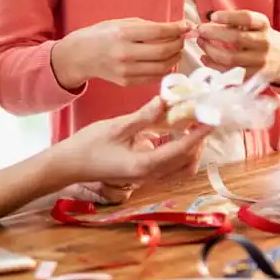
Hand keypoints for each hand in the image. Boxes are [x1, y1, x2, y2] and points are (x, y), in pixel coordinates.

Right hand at [52, 18, 191, 89]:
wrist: (80, 56)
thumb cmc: (103, 35)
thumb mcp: (122, 23)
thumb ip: (148, 26)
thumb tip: (176, 28)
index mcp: (123, 34)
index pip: (158, 32)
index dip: (177, 29)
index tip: (187, 25)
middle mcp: (125, 54)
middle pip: (163, 51)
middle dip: (178, 44)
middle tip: (182, 38)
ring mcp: (126, 71)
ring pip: (162, 67)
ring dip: (175, 58)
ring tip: (177, 49)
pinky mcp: (127, 82)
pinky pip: (154, 77)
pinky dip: (165, 69)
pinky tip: (167, 61)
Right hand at [52, 97, 207, 188]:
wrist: (68, 166)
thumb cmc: (88, 146)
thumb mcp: (117, 126)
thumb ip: (145, 116)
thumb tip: (167, 100)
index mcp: (144, 165)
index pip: (182, 149)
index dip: (200, 134)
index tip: (211, 119)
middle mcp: (149, 176)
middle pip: (187, 162)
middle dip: (199, 142)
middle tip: (202, 119)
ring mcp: (145, 179)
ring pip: (180, 168)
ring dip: (190, 148)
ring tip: (190, 125)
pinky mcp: (141, 176)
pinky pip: (169, 167)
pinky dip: (178, 152)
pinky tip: (172, 133)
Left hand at [194, 10, 279, 85]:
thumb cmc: (262, 38)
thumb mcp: (256, 26)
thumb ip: (236, 22)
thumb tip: (209, 20)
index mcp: (264, 26)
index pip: (247, 18)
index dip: (228, 17)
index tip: (212, 16)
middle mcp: (264, 43)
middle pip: (237, 38)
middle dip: (214, 33)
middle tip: (200, 30)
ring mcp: (260, 62)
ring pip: (231, 58)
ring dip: (211, 50)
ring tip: (200, 42)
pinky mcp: (253, 77)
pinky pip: (229, 72)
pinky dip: (214, 65)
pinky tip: (205, 57)